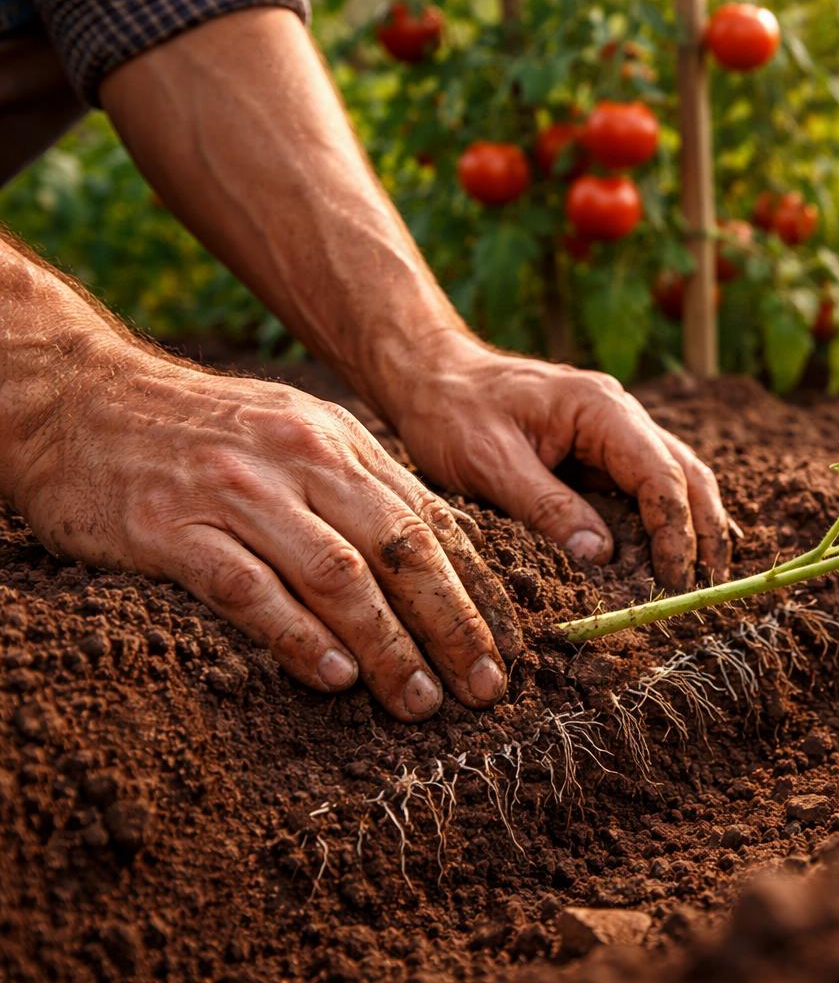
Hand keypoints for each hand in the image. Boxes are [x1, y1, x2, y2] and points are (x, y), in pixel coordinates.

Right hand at [8, 347, 520, 721]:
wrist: (76, 395)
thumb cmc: (198, 429)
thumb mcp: (295, 433)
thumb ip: (360, 487)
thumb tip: (438, 551)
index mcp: (340, 442)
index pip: (430, 521)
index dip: (475, 589)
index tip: (506, 647)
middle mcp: (300, 460)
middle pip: (399, 551)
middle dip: (452, 626)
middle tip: (484, 688)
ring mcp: (237, 492)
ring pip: (337, 575)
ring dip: (387, 645)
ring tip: (419, 699)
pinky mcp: (172, 527)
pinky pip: (249, 587)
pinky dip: (296, 635)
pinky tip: (331, 677)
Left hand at [383, 336, 731, 591]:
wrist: (430, 376)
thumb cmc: (453, 412)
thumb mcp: (490, 463)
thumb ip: (547, 506)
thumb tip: (602, 556)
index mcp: (601, 409)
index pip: (660, 474)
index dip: (675, 530)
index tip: (674, 579)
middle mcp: (620, 415)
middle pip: (686, 473)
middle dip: (705, 530)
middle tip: (709, 586)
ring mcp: (614, 431)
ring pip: (676, 478)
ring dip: (695, 525)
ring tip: (704, 577)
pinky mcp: (600, 450)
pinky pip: (649, 484)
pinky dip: (671, 516)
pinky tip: (685, 549)